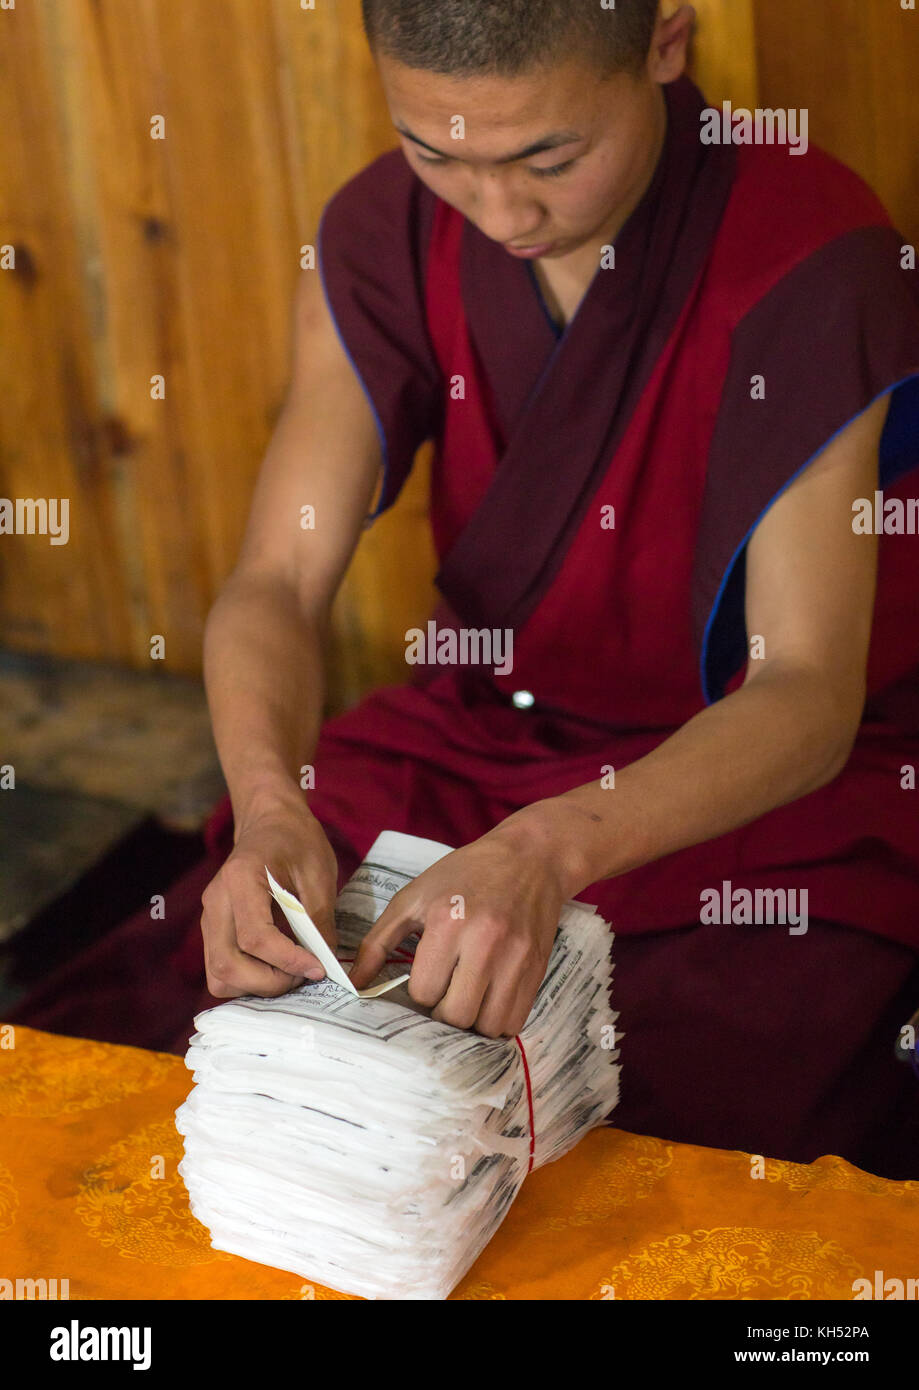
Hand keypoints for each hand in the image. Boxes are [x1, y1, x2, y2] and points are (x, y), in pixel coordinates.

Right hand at [200, 796, 338, 999]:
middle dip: (270, 983)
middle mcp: (216, 901)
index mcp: (241, 879)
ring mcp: (209, 917)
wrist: (270, 822)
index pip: (256, 937)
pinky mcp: (213, 929)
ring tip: (290, 974)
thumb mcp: (319, 874)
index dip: (288, 961)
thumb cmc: (297, 842)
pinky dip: (247, 980)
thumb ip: (320, 921)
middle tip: (304, 975)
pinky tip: (275, 969)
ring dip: (256, 986)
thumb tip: (326, 965)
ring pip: (219, 975)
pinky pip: (221, 969)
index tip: (317, 968)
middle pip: (227, 965)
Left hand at [348, 825, 569, 1036]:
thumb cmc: (464, 875)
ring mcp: (516, 957)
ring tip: (466, 998)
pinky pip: (514, 1021)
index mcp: (447, 921)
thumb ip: (378, 942)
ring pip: (486, 1026)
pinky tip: (488, 1000)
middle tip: (444, 992)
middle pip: (455, 1015)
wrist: (529, 858)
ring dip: (470, 1021)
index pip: (424, 992)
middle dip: (442, 1011)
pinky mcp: (538, 968)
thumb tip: (354, 984)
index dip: (419, 991)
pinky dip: (497, 1022)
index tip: (426, 976)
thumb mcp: (414, 896)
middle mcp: (485, 942)